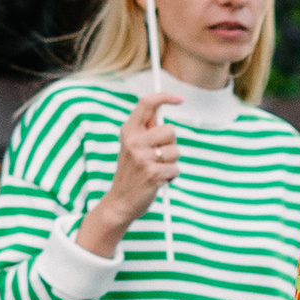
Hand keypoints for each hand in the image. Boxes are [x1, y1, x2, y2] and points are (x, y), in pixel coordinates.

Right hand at [79, 94, 179, 255]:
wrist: (120, 202)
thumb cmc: (132, 172)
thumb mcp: (132, 147)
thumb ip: (145, 131)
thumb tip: (163, 112)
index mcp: (128, 132)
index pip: (145, 104)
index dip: (164, 97)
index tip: (179, 99)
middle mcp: (133, 142)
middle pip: (171, 130)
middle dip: (171, 144)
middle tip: (158, 156)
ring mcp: (142, 158)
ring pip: (176, 151)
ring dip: (172, 163)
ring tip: (156, 170)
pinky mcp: (153, 174)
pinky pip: (176, 169)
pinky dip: (171, 176)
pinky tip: (158, 181)